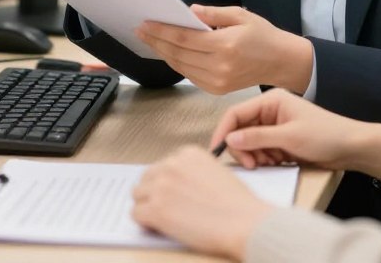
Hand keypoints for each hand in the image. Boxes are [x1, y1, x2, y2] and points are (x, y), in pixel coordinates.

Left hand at [131, 145, 272, 260]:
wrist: (244, 221)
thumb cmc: (237, 203)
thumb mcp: (216, 172)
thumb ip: (193, 172)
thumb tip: (178, 185)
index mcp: (188, 154)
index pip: (163, 164)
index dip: (166, 181)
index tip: (172, 192)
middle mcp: (172, 165)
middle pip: (147, 177)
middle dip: (154, 192)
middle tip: (166, 207)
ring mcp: (161, 186)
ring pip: (138, 194)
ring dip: (147, 205)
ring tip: (163, 218)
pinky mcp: (156, 209)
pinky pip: (136, 214)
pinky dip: (145, 222)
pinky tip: (159, 227)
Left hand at [136, 5, 312, 94]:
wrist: (280, 62)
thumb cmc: (262, 35)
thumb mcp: (241, 15)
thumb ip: (214, 13)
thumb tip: (190, 10)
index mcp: (226, 46)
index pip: (185, 39)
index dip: (162, 31)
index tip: (145, 23)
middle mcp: (220, 67)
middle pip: (178, 54)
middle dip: (156, 41)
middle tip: (140, 29)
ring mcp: (218, 81)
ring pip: (180, 66)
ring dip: (162, 52)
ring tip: (149, 39)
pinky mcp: (216, 89)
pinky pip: (189, 75)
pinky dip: (175, 62)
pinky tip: (167, 51)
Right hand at [210, 90, 380, 191]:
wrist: (351, 147)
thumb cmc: (324, 135)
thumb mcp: (289, 137)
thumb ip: (257, 138)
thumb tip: (229, 139)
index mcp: (270, 100)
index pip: (236, 113)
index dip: (224, 131)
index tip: (217, 151)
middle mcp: (269, 110)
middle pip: (240, 129)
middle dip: (243, 148)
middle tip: (252, 165)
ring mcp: (275, 125)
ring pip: (249, 142)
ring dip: (254, 155)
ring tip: (271, 163)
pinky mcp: (280, 139)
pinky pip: (261, 150)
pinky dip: (264, 159)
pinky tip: (277, 162)